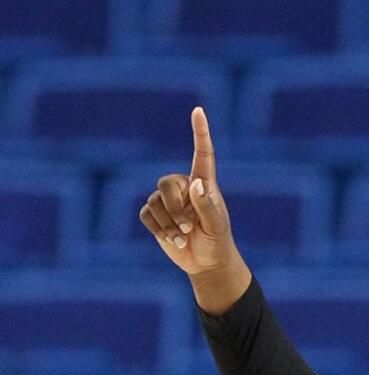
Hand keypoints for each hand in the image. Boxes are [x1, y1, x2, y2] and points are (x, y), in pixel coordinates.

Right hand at [138, 106, 249, 314]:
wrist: (207, 263)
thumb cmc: (217, 242)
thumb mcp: (217, 227)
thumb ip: (207, 206)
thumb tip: (195, 185)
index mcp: (205, 185)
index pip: (202, 154)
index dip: (200, 133)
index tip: (199, 111)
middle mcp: (185, 188)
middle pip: (165, 183)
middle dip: (174, 208)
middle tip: (189, 226)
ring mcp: (168, 201)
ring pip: (154, 202)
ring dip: (169, 224)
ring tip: (185, 237)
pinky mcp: (156, 216)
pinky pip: (146, 215)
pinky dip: (159, 230)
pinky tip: (174, 241)